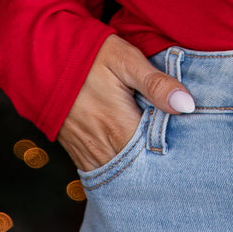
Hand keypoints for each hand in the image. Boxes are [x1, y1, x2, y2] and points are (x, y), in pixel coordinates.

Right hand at [58, 34, 194, 172]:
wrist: (41, 59)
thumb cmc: (88, 55)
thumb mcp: (125, 59)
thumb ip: (156, 83)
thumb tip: (187, 105)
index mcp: (120, 128)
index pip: (158, 155)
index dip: (177, 150)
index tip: (191, 142)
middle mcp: (103, 148)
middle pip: (142, 170)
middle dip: (161, 163)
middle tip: (181, 152)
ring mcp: (89, 153)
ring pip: (123, 176)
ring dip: (141, 168)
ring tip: (161, 154)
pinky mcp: (78, 153)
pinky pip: (104, 172)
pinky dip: (122, 168)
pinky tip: (135, 156)